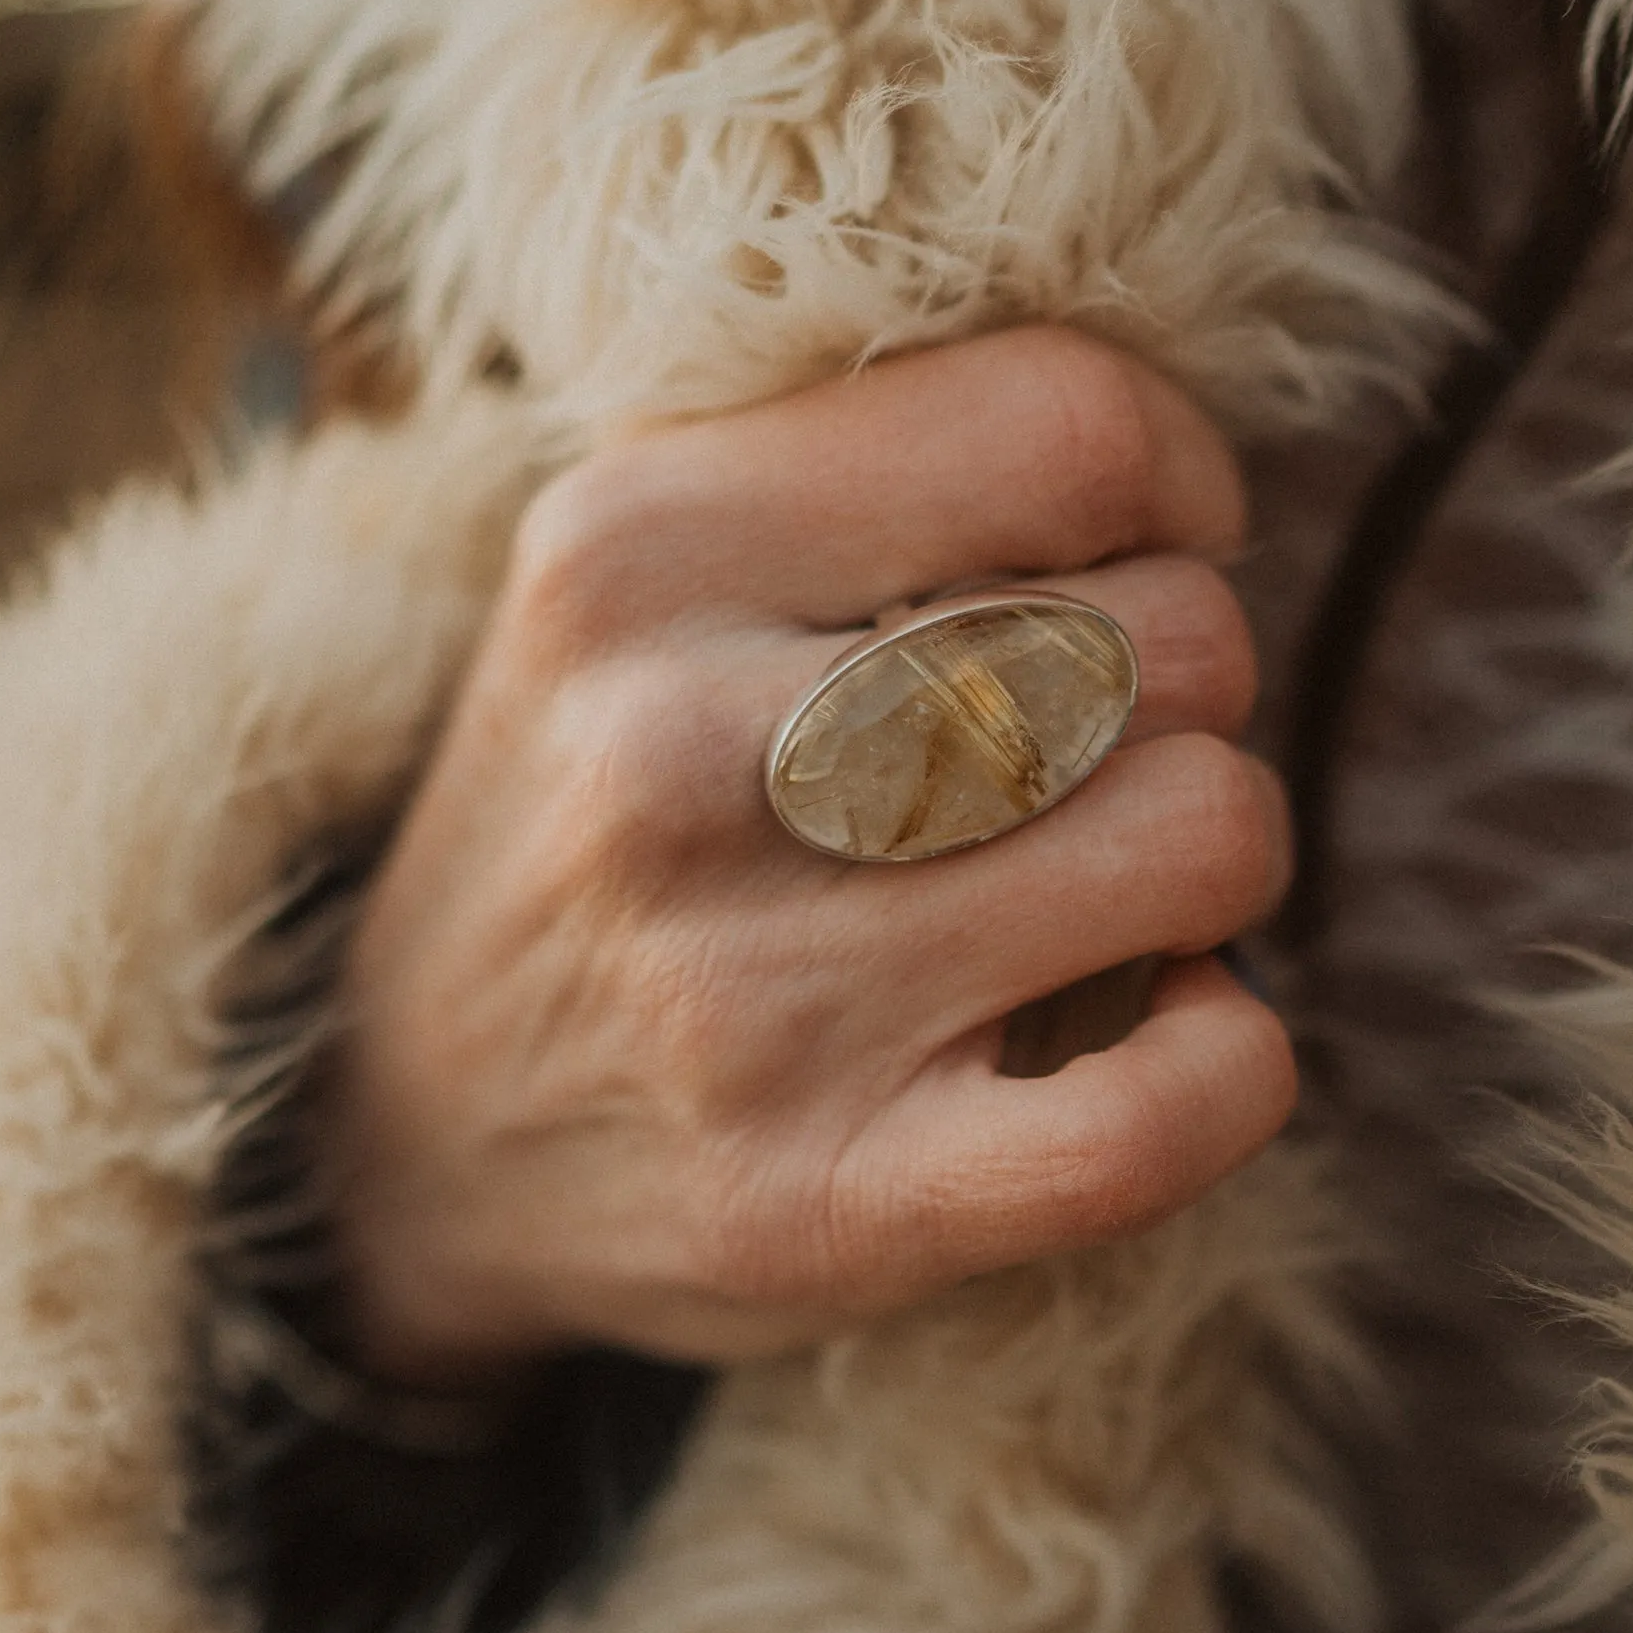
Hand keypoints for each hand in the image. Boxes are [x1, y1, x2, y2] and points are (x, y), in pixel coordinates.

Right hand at [325, 328, 1295, 1382]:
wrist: (405, 1134)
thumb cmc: (606, 812)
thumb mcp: (651, 566)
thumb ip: (880, 468)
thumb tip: (1183, 475)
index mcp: (629, 549)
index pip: (1072, 427)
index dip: (1170, 488)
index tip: (1116, 562)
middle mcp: (667, 761)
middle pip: (1181, 639)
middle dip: (1179, 699)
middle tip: (1066, 766)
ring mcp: (745, 1000)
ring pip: (1210, 836)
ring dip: (1203, 873)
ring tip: (1092, 898)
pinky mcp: (829, 1205)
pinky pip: (1179, 1098)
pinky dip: (1227, 1061)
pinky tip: (1144, 1037)